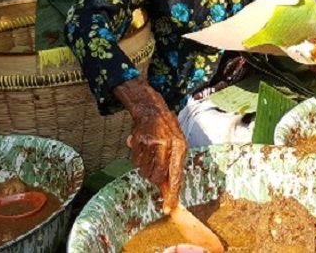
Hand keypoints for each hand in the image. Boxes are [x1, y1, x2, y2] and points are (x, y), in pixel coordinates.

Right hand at [115, 78, 186, 213]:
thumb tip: (167, 186)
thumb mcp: (178, 142)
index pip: (176, 175)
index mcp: (179, 146)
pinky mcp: (138, 143)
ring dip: (146, 168)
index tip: (169, 207)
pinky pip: (135, 162)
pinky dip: (138, 159)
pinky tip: (143, 148)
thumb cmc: (167, 128)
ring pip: (144, 171)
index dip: (172, 193)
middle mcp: (166, 146)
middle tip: (156, 167)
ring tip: (151, 153)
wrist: (150, 108)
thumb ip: (175, 163)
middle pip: (157, 177)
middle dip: (155, 178)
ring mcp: (150, 144)